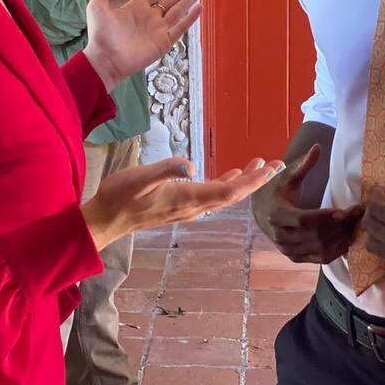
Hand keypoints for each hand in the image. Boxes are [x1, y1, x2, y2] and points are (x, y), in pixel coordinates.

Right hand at [82, 156, 283, 249]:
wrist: (106, 219)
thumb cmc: (119, 196)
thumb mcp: (139, 178)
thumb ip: (164, 170)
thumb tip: (190, 165)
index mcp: (187, 199)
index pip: (228, 191)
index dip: (252, 181)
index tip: (272, 168)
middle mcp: (192, 207)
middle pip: (233, 195)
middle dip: (257, 181)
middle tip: (278, 164)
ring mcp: (187, 208)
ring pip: (224, 195)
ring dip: (245, 181)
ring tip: (262, 166)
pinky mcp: (180, 204)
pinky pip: (213, 195)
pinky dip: (228, 183)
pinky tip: (232, 173)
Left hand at [84, 0, 202, 89]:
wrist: (105, 60)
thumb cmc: (100, 35)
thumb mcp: (98, 7)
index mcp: (137, 7)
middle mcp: (150, 16)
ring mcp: (158, 29)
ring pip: (179, 10)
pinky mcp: (163, 42)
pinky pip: (180, 28)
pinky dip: (190, 18)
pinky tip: (199, 7)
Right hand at [252, 145, 362, 263]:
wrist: (262, 210)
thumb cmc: (278, 189)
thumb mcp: (288, 175)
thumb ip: (304, 163)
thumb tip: (317, 146)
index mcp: (276, 214)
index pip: (305, 220)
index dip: (326, 217)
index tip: (345, 210)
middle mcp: (280, 236)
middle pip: (316, 236)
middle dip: (340, 225)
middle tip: (358, 214)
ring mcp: (287, 250)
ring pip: (321, 249)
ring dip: (342, 237)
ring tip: (356, 223)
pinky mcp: (295, 257)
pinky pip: (321, 258)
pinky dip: (337, 250)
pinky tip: (348, 237)